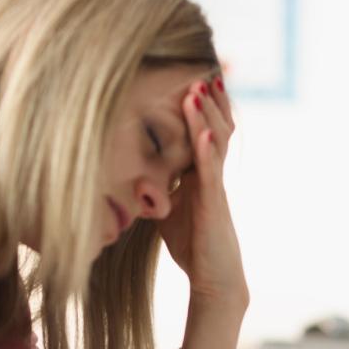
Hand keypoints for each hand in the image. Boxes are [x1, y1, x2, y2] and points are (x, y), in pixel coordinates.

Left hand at [156, 77, 247, 308]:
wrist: (215, 279)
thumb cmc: (193, 246)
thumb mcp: (168, 209)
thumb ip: (156, 188)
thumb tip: (131, 174)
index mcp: (201, 174)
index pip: (204, 131)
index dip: (202, 106)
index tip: (194, 77)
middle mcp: (212, 175)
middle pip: (216, 127)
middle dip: (210, 99)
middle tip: (203, 69)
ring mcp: (215, 187)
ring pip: (216, 142)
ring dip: (207, 114)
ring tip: (200, 87)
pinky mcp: (214, 204)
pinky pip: (212, 172)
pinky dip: (209, 150)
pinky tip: (205, 131)